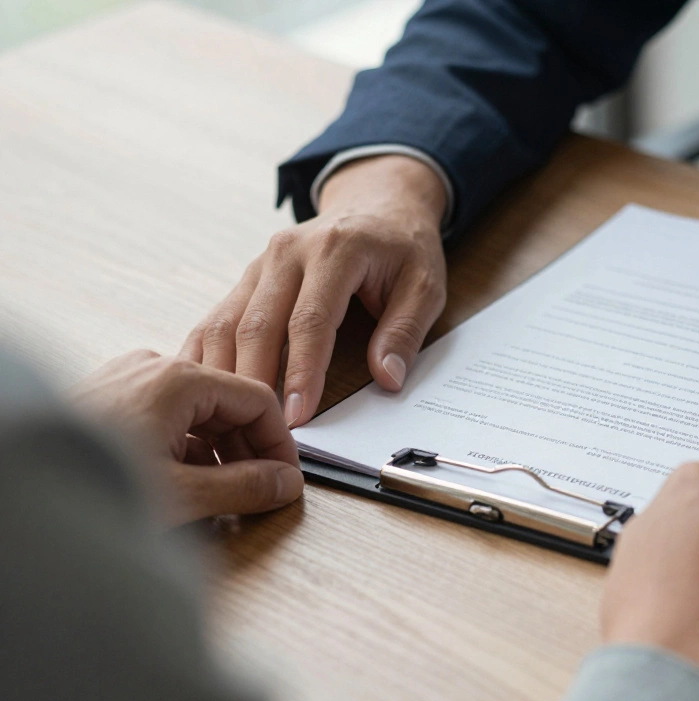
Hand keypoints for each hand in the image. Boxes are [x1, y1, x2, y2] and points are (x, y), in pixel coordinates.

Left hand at [72, 350, 302, 523]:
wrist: (15, 488)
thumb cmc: (87, 485)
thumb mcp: (181, 495)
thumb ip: (244, 488)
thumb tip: (285, 485)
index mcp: (178, 379)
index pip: (258, 398)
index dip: (280, 443)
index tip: (287, 479)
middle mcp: (154, 367)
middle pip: (228, 403)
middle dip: (247, 451)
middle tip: (258, 494)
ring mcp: (127, 379)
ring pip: (196, 412)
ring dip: (216, 453)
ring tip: (216, 497)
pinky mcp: (108, 397)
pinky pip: (166, 416)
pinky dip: (184, 448)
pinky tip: (181, 485)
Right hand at [183, 155, 448, 426]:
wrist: (378, 203)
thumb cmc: (402, 247)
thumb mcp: (425, 284)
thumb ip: (405, 330)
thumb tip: (388, 379)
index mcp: (335, 250)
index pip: (310, 320)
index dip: (302, 372)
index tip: (298, 415)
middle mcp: (288, 252)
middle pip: (258, 324)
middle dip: (255, 381)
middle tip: (257, 430)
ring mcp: (261, 263)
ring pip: (226, 322)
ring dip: (223, 373)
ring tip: (224, 421)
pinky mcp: (248, 277)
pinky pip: (217, 318)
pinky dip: (207, 355)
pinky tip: (205, 388)